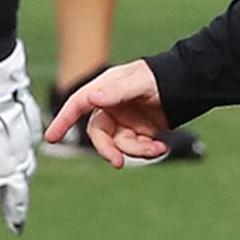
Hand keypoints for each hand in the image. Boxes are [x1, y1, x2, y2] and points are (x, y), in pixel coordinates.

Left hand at [0, 52, 42, 231]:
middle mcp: (10, 161)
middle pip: (15, 195)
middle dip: (15, 213)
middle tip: (15, 229)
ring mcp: (25, 143)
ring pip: (26, 172)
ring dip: (22, 188)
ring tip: (19, 199)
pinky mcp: (32, 124)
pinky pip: (32, 148)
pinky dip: (27, 159)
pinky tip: (24, 160)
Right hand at [44, 59, 170, 166]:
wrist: (188, 84)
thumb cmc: (161, 76)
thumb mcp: (138, 82)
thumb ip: (115, 91)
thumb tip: (91, 98)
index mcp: (105, 90)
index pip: (77, 105)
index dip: (62, 121)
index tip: (51, 138)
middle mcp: (111, 106)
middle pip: (99, 134)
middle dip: (108, 149)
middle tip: (118, 162)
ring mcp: (124, 120)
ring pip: (119, 144)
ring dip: (136, 150)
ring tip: (156, 148)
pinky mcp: (139, 131)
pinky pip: (136, 147)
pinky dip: (148, 150)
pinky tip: (160, 146)